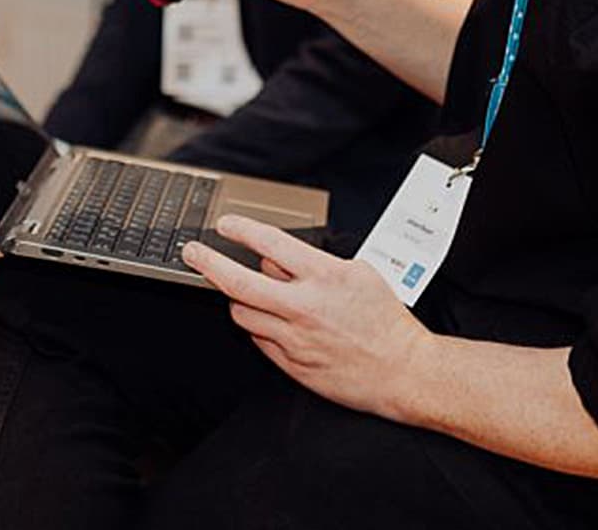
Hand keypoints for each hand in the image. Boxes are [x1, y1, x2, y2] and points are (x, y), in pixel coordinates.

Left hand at [180, 215, 430, 422]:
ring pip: (242, 313)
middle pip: (238, 282)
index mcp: (324, 277)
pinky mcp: (292, 365)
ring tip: (253, 296)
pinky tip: (274, 323)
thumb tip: (275, 259)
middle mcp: (304, 307)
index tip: (225, 224)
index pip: (269, 243)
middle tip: (193, 252)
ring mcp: (295, 339)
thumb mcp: (359, 273)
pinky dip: (261, 327)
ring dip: (240, 300)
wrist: (404, 372)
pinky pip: (259, 340)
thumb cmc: (386, 321)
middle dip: (207, 262)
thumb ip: (313, 263)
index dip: (240, 229)